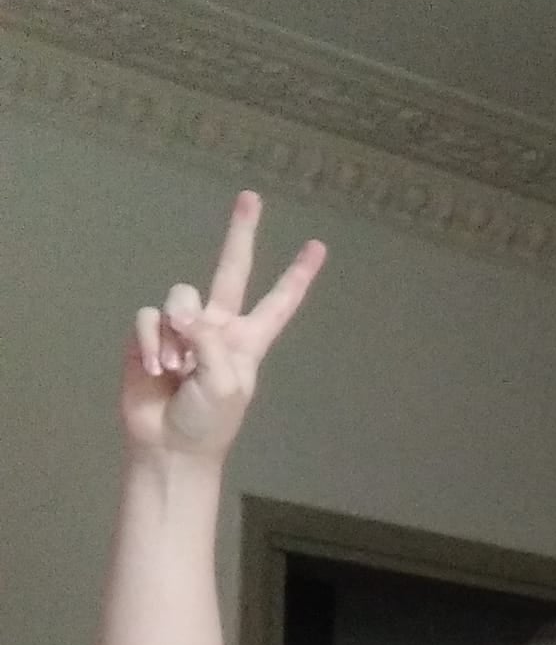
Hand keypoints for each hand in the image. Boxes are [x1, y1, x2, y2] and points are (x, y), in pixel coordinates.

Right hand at [121, 192, 324, 461]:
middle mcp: (217, 327)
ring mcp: (182, 328)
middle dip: (240, 234)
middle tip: (251, 197)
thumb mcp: (226, 383)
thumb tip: (183, 313)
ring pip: (179, 296)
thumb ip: (211, 340)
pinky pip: (149, 318)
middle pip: (230, 270)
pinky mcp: (149, 335)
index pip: (279, 302)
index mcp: (248, 341)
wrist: (169, 446)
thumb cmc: (208, 422)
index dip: (297, 275)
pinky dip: (150, 342)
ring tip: (176, 369)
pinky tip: (155, 369)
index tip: (318, 247)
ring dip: (175, 333)